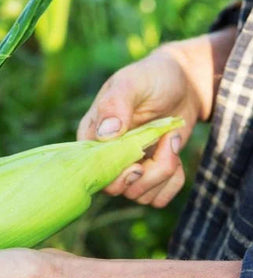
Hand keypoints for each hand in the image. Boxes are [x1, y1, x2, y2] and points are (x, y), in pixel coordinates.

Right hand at [77, 28, 234, 207]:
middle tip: (164, 140)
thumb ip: (116, 105)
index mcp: (91, 138)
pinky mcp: (149, 178)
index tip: (140, 153)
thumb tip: (106, 134)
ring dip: (164, 172)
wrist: (185, 83)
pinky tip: (175, 154)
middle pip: (116, 189)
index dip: (117, 169)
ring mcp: (127, 171)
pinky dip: (173, 181)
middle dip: (148, 171)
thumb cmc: (153, 78)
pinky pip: (157, 199)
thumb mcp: (132, 83)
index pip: (93, 170)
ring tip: (170, 139)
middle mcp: (106, 159)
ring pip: (140, 196)